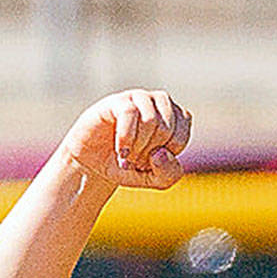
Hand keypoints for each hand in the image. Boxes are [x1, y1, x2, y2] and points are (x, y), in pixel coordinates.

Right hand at [58, 89, 192, 188]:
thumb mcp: (155, 179)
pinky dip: (126, 138)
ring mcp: (139, 98)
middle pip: (166, 129)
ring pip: (150, 120)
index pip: (180, 136)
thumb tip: (160, 153)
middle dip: (149, 152)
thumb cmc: (130, 166)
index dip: (165, 155)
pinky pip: (129, 112)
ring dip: (138, 146)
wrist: (96, 165)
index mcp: (177, 118)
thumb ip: (169, 173)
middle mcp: (160, 102)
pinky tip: (121, 151)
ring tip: (127, 155)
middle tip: (136, 158)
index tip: (151, 159)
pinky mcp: (117, 100)